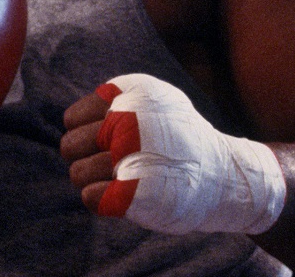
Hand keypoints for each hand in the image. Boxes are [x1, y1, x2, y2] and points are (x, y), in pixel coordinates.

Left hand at [60, 73, 285, 234]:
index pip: (72, 119)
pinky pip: (91, 197)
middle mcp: (128, 121)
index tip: (105, 142)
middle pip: (70, 146)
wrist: (224, 176)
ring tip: (120, 178)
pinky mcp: (136, 192)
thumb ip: (116, 101)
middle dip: (84, 158)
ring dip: (93, 181)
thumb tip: (71, 120)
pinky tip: (121, 195)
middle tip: (111, 163)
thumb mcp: (155, 101)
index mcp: (131, 94)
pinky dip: (101, 200)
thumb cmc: (180, 140)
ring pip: (77, 173)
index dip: (84, 134)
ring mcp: (132, 156)